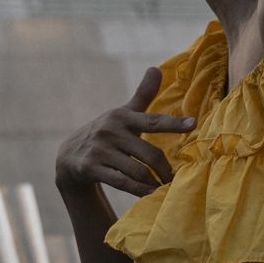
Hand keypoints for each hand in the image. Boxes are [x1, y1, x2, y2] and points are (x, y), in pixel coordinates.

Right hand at [55, 66, 195, 196]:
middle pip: (149, 154)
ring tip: (164, 188)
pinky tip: (149, 194)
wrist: (69, 155)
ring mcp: (100, 150)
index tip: (194, 124)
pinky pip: (122, 182)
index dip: (174, 123)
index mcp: (122, 116)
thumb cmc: (106, 133)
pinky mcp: (91, 167)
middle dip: (165, 169)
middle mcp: (111, 131)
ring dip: (154, 182)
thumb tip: (156, 68)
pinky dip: (139, 190)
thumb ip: (142, 95)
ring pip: (137, 170)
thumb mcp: (122, 113)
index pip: (153, 120)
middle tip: (174, 179)